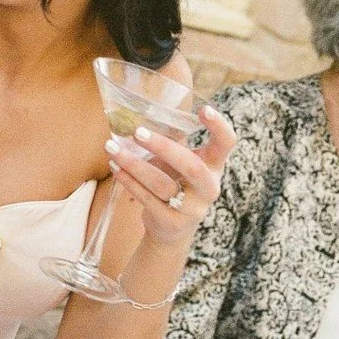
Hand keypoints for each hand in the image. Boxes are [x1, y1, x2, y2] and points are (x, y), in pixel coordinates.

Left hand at [105, 103, 235, 250]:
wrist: (172, 229)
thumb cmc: (176, 183)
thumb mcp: (180, 163)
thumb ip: (170, 145)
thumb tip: (133, 119)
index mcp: (214, 166)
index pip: (226, 143)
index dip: (219, 126)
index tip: (203, 108)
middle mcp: (209, 188)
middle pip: (192, 167)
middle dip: (163, 147)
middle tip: (137, 132)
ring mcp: (192, 208)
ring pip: (162, 184)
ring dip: (134, 165)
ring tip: (112, 148)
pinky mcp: (172, 222)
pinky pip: (148, 199)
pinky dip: (129, 181)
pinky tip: (115, 168)